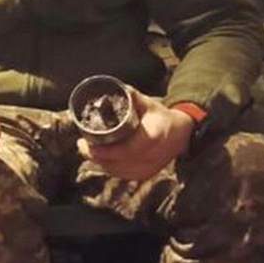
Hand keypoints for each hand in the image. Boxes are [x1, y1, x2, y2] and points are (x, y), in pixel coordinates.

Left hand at [77, 88, 194, 181]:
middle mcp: (151, 157)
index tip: (87, 143)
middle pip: (116, 162)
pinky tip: (99, 159)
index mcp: (154, 137)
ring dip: (99, 161)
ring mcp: (148, 168)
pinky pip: (121, 174)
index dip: (104, 151)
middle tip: (81, 144)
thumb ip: (132, 97)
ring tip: (86, 149)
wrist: (182, 135)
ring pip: (116, 170)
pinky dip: (108, 167)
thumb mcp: (149, 104)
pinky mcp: (144, 175)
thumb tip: (114, 87)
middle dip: (95, 155)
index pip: (126, 150)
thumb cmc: (162, 117)